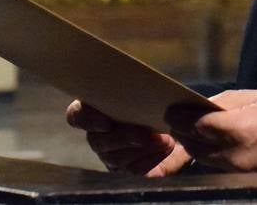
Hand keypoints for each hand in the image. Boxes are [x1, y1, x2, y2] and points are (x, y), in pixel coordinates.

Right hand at [65, 99, 191, 175]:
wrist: (179, 119)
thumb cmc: (160, 96)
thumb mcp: (153, 87)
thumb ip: (143, 89)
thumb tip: (144, 95)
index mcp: (97, 106)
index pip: (76, 115)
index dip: (87, 120)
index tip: (107, 123)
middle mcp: (99, 132)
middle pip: (96, 141)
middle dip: (124, 138)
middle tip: (147, 133)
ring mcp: (111, 153)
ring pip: (114, 158)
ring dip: (142, 148)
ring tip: (165, 139)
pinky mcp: (129, 168)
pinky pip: (134, 169)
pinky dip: (152, 158)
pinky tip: (166, 148)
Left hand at [168, 88, 256, 171]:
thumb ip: (227, 102)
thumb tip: (202, 106)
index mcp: (239, 129)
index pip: (194, 125)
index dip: (180, 116)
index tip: (172, 110)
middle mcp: (236, 155)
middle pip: (194, 145)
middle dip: (186, 130)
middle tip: (183, 117)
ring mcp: (241, 171)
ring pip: (205, 158)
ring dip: (198, 143)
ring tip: (200, 128)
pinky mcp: (247, 179)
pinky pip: (220, 166)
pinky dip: (214, 154)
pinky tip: (220, 142)